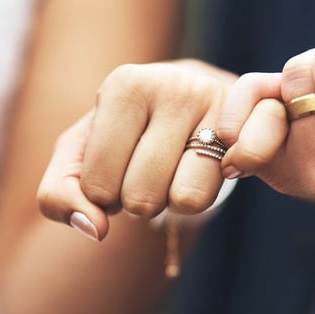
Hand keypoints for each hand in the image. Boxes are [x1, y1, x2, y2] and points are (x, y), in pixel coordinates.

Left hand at [37, 59, 236, 240]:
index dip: (104, 194)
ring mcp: (217, 101)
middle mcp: (172, 84)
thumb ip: (58, 195)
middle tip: (149, 169)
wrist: (190, 97)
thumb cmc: (123, 135)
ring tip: (175, 168)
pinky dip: (209, 193)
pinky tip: (210, 168)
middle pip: (141, 198)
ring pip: (185, 201)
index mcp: (123, 84)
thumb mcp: (78, 158)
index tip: (118, 165)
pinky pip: (222, 192)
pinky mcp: (255, 122)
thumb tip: (94, 229)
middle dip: (139, 200)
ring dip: (175, 201)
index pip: (98, 186)